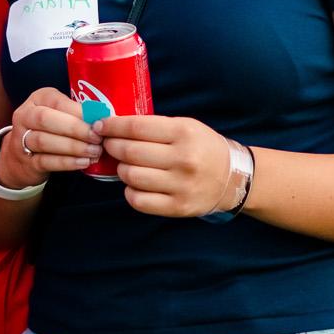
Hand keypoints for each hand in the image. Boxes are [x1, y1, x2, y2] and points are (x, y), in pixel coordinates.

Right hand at [0, 88, 100, 189]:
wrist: (20, 158)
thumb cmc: (49, 130)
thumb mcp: (60, 114)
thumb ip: (77, 114)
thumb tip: (105, 119)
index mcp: (38, 99)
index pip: (57, 102)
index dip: (79, 112)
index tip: (99, 121)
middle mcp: (25, 116)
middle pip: (45, 119)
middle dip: (75, 129)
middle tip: (97, 138)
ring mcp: (21, 139)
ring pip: (44, 141)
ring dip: (73, 147)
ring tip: (94, 152)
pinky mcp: (26, 161)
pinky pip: (45, 161)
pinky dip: (66, 162)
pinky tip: (83, 163)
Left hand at [95, 114, 234, 217]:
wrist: (233, 178)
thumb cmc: (203, 148)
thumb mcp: (185, 127)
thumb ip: (153, 127)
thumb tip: (113, 126)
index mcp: (184, 133)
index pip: (136, 128)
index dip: (112, 126)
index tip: (100, 126)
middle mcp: (183, 159)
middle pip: (129, 152)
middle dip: (112, 147)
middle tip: (109, 145)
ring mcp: (180, 185)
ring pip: (131, 176)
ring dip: (121, 170)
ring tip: (126, 165)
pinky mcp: (177, 207)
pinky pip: (138, 201)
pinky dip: (130, 191)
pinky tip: (135, 185)